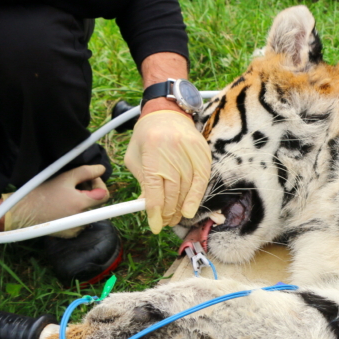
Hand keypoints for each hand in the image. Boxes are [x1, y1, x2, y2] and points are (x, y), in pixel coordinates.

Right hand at [4, 165, 109, 237]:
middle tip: (76, 185)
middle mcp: (82, 219)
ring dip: (83, 203)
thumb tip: (101, 169)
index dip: (99, 184)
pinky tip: (63, 207)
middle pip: (97, 203)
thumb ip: (86, 172)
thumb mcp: (64, 178)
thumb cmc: (42, 193)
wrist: (23, 212)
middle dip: (90, 192)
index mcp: (81, 204)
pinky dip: (76, 214)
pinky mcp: (71, 234)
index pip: (105, 195)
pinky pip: (80, 222)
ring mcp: (77, 229)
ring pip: (89, 212)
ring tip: (67, 196)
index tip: (88, 179)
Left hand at [124, 110, 210, 233]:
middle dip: (168, 213)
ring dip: (180, 209)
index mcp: (152, 154)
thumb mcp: (135, 158)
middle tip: (164, 223)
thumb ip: (142, 182)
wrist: (167, 112)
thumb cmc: (147, 136)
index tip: (155, 226)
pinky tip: (190, 209)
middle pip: (172, 194)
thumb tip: (147, 207)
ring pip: (187, 190)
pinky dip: (196, 198)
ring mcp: (190, 154)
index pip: (155, 192)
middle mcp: (172, 154)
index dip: (155, 213)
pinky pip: (201, 182)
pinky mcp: (203, 154)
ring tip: (174, 218)